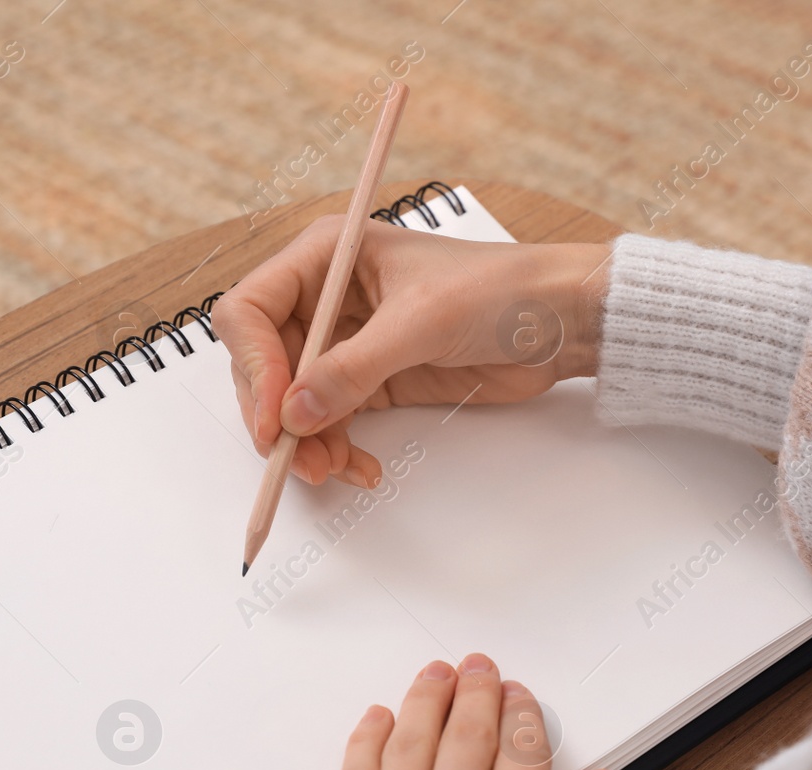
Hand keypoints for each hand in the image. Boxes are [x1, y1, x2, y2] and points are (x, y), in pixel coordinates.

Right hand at [211, 217, 608, 487]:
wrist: (560, 322)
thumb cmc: (500, 292)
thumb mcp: (421, 323)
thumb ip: (352, 369)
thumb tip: (293, 414)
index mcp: (326, 257)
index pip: (250, 311)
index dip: (253, 364)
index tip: (275, 415)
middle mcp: (325, 298)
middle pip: (263, 365)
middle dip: (277, 416)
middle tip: (299, 458)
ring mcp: (345, 343)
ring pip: (292, 403)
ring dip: (306, 443)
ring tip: (335, 469)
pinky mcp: (370, 381)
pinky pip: (329, 422)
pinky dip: (334, 449)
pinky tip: (359, 467)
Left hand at [304, 653, 616, 769]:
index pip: (522, 745)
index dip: (522, 712)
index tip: (519, 696)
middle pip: (466, 728)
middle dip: (475, 689)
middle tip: (477, 667)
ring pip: (409, 736)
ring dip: (425, 697)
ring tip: (434, 674)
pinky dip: (368, 738)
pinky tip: (377, 719)